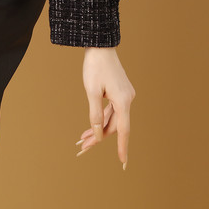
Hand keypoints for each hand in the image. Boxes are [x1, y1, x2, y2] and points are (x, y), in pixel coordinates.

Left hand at [76, 47, 134, 168]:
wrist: (100, 46)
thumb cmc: (95, 67)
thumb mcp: (92, 92)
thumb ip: (95, 115)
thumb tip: (99, 134)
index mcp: (123, 101)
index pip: (123, 130)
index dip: (123, 148)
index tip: (123, 162)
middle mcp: (127, 100)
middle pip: (113, 126)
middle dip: (98, 138)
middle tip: (82, 148)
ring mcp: (124, 97)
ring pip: (111, 120)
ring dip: (97, 130)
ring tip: (81, 140)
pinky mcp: (119, 94)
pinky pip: (110, 112)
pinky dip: (100, 120)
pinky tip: (89, 128)